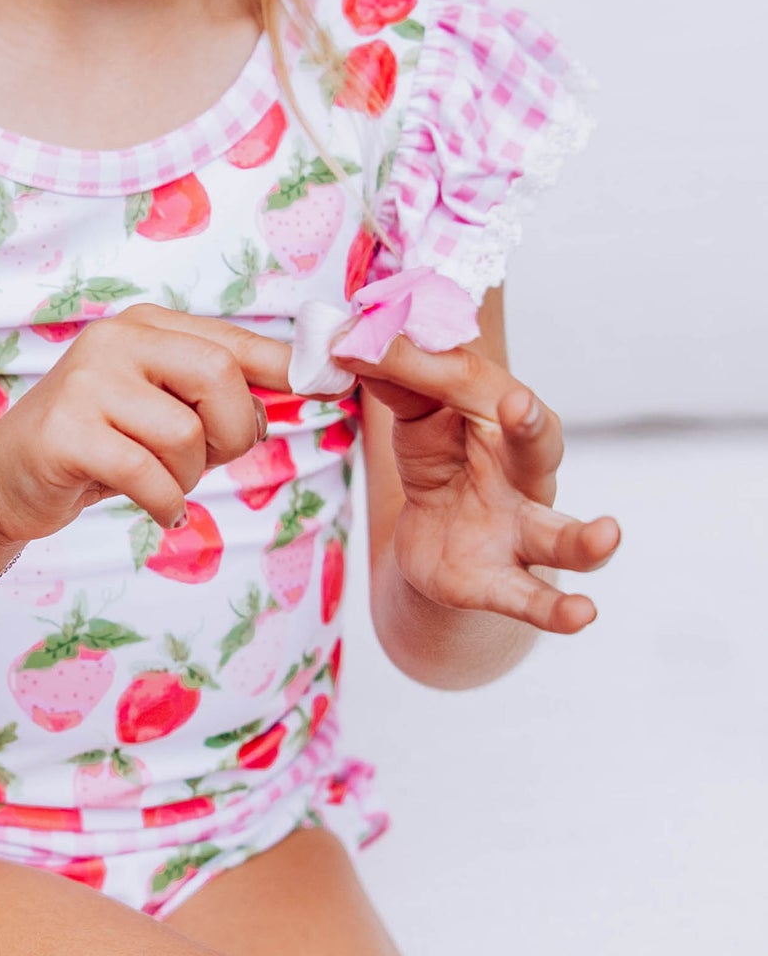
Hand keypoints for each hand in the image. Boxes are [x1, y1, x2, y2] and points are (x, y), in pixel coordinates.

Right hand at [0, 304, 284, 549]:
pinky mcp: (65, 431)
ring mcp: (86, 381)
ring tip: (165, 483)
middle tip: (212, 460)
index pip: (233, 341)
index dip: (287, 364)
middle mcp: (116, 340)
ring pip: (185, 433)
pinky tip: (158, 511)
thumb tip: (286, 395)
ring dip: (190, 476)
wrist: (5, 478)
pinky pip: (147, 474)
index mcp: (147, 326)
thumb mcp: (158, 407)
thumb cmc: (98, 443)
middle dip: (233, 432)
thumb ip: (212, 395)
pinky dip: (165, 503)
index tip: (334, 383)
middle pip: (218, 377)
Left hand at [336, 335, 621, 633]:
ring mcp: (517, 528)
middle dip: (529, 425)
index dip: (424, 366)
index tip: (378, 343)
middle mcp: (522, 469)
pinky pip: (529, 597)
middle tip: (520, 406)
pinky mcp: (497, 579)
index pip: (466, 384)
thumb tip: (347, 340)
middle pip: (535, 445)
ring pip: (559, 535)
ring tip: (609, 537)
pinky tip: (583, 615)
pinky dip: (553, 608)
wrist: (435, 534)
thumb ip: (394, 376)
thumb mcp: (415, 410)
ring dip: (584, 539)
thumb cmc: (440, 453)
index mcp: (501, 415)